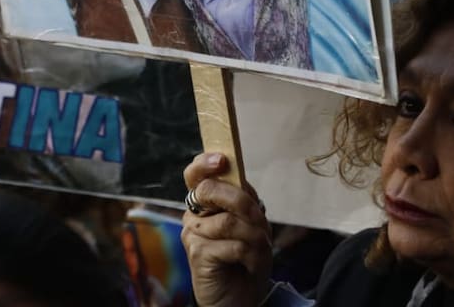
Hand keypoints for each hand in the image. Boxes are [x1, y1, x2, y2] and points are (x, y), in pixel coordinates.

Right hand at [180, 153, 271, 306]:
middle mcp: (193, 216)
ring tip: (261, 248)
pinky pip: (233, 244)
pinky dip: (251, 254)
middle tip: (259, 220)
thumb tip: (240, 179)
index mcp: (204, 204)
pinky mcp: (197, 255)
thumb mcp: (250, 224)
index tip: (221, 160)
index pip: (195, 175)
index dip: (204, 163)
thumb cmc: (245, 258)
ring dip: (255, 236)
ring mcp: (192, 234)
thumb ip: (243, 200)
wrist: (240, 298)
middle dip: (243, 202)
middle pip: (211, 190)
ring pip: (229, 221)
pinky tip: (251, 263)